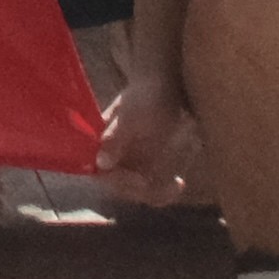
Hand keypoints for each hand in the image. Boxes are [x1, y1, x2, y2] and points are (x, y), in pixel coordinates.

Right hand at [95, 64, 206, 192]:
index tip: (143, 181)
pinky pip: (150, 186)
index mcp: (99, 144)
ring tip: (177, 185)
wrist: (163, 84)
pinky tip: (179, 182)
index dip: (120, 182)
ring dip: (156, 193)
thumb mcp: (130, 115)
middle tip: (167, 185)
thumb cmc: (144, 95)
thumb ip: (115, 138)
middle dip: (142, 191)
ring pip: (137, 191)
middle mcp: (111, 157)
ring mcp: (128, 162)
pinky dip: (163, 190)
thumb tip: (100, 163)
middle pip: (120, 187)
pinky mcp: (144, 165)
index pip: (102, 174)